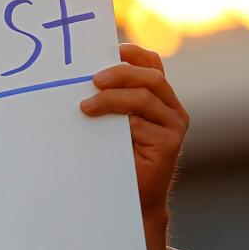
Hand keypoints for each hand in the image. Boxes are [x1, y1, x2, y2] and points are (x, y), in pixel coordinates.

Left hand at [80, 44, 189, 249]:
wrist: (128, 200)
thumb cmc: (112, 159)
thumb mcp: (108, 125)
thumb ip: (105, 102)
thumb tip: (74, 80)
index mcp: (158, 97)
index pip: (151, 64)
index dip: (133, 54)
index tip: (110, 49)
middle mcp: (171, 108)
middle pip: (150, 77)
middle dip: (121, 73)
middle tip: (93, 79)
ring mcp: (174, 127)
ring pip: (146, 99)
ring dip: (114, 99)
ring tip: (86, 106)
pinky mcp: (170, 146)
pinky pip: (144, 127)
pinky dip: (122, 123)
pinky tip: (101, 128)